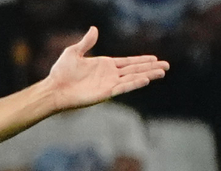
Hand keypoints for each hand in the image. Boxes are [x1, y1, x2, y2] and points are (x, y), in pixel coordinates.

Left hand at [45, 27, 168, 111]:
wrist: (54, 88)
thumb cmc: (61, 72)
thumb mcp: (73, 52)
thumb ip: (86, 42)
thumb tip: (94, 28)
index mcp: (104, 64)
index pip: (128, 62)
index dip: (141, 60)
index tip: (155, 58)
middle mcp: (109, 74)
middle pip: (135, 69)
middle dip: (151, 67)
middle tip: (167, 66)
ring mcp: (109, 84)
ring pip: (133, 78)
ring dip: (148, 75)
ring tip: (163, 72)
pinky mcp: (106, 93)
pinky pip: (123, 87)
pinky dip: (135, 83)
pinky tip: (146, 79)